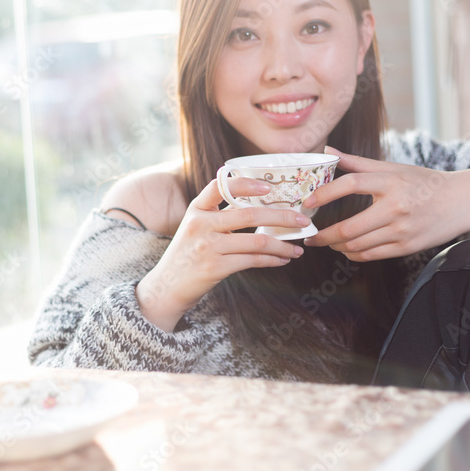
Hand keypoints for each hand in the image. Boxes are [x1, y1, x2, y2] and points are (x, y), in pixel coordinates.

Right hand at [136, 177, 309, 329]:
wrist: (167, 287)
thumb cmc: (187, 254)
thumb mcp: (194, 227)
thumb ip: (217, 214)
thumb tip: (260, 207)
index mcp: (196, 209)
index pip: (220, 186)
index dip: (246, 183)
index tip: (269, 187)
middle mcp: (201, 224)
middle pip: (250, 214)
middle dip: (282, 217)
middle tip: (302, 220)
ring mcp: (208, 246)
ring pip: (257, 240)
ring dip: (283, 244)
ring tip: (298, 247)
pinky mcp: (216, 267)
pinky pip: (253, 260)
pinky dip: (273, 259)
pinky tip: (283, 259)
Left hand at [301, 146, 465, 260]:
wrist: (461, 201)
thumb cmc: (423, 181)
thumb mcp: (392, 168)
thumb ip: (357, 162)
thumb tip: (327, 151)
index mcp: (391, 181)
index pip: (351, 184)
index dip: (325, 193)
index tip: (308, 201)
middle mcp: (396, 207)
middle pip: (349, 227)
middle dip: (323, 234)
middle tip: (309, 234)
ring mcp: (402, 229)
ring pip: (357, 245)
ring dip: (336, 246)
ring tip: (326, 241)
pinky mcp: (407, 247)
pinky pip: (371, 255)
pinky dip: (353, 255)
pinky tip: (345, 249)